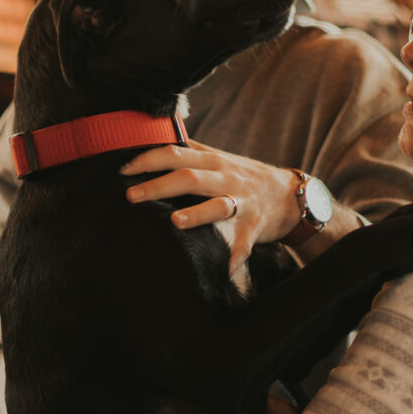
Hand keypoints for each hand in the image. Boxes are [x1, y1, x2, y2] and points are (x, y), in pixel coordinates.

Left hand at [122, 141, 302, 273]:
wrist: (289, 194)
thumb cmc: (244, 177)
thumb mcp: (218, 159)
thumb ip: (188, 152)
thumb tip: (151, 143)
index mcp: (212, 161)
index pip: (175, 154)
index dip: (148, 159)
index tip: (122, 169)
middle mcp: (225, 178)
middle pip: (189, 178)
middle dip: (159, 186)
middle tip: (131, 196)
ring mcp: (241, 202)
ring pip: (218, 206)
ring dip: (197, 214)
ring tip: (175, 223)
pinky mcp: (255, 226)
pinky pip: (244, 243)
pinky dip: (235, 257)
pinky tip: (223, 270)